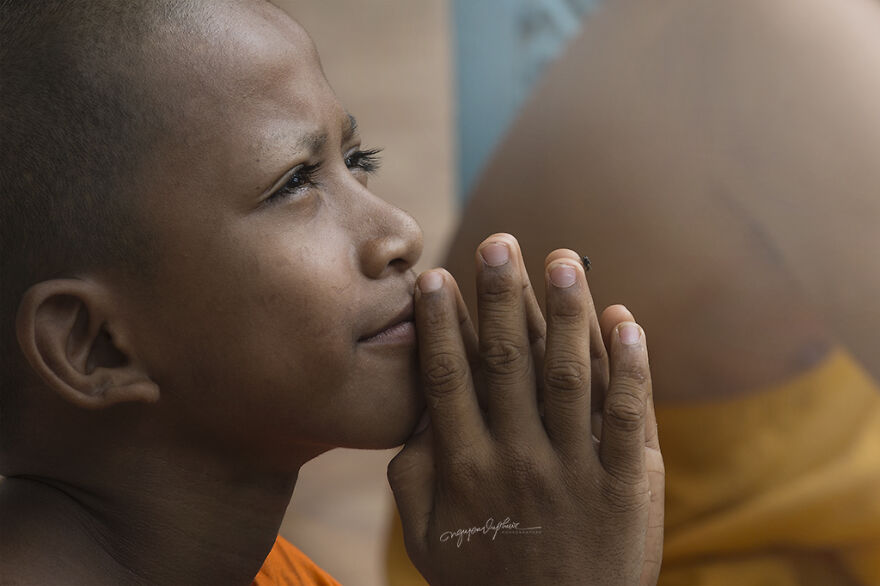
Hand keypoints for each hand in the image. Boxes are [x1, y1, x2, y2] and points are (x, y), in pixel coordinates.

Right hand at [387, 234, 663, 585]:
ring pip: (570, 377)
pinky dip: (631, 367)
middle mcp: (519, 460)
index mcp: (466, 468)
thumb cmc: (486, 581)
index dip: (441, 324)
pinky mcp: (625, 484)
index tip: (434, 276)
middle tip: (499, 243)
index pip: (449, 380)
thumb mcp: (428, 539)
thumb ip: (413, 475)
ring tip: (562, 258)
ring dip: (567, 314)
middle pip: (508, 363)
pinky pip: (628, 417)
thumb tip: (416, 412)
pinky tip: (626, 319)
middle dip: (502, 297)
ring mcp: (576, 471)